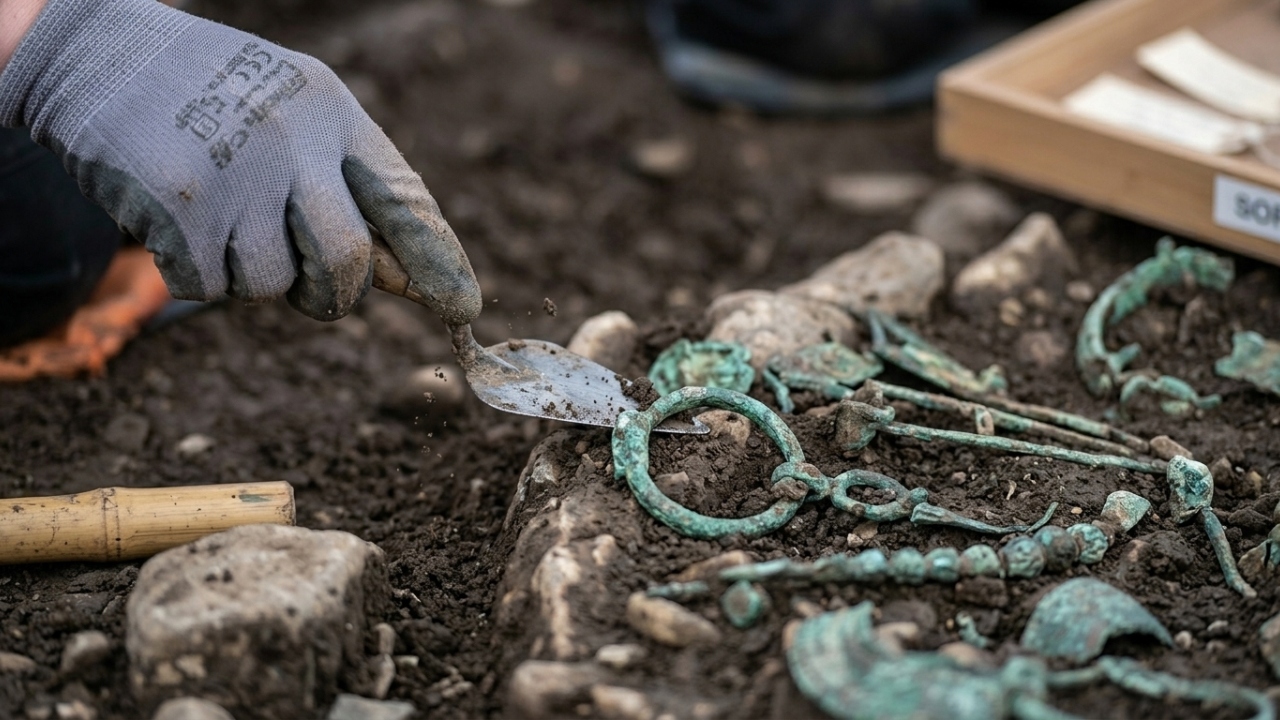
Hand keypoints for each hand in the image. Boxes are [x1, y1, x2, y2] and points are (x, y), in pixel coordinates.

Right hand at [0, 0, 480, 323]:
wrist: (98, 57)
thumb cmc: (213, 97)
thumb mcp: (297, 114)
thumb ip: (354, 188)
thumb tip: (413, 278)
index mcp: (333, 115)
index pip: (405, 200)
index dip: (437, 262)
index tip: (462, 309)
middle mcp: (293, 142)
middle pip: (347, 261)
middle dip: (334, 294)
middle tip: (314, 291)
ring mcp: (236, 175)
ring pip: (273, 284)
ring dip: (251, 274)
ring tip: (222, 216)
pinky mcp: (180, 209)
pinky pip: (211, 287)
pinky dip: (196, 272)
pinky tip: (180, 219)